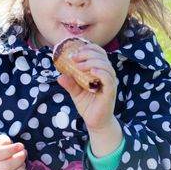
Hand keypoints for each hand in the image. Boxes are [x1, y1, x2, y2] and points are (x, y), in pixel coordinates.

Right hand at [0, 135, 26, 169]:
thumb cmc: (0, 148)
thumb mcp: (0, 140)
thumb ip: (4, 140)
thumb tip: (7, 143)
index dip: (11, 149)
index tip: (21, 145)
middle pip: (7, 166)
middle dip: (19, 158)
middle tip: (24, 152)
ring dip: (21, 168)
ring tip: (22, 162)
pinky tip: (21, 169)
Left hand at [57, 42, 121, 156]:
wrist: (95, 122)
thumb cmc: (87, 104)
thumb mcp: (75, 92)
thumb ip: (70, 83)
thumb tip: (60, 76)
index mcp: (100, 70)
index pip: (98, 52)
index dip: (89, 47)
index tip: (76, 49)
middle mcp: (107, 73)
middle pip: (101, 55)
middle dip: (87, 53)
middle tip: (73, 57)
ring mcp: (110, 82)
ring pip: (105, 65)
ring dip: (91, 61)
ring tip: (79, 66)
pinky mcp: (111, 92)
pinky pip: (108, 78)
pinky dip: (100, 72)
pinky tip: (91, 72)